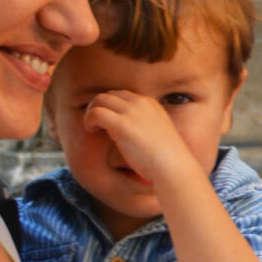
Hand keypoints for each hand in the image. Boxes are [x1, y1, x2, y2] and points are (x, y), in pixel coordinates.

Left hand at [81, 89, 202, 192]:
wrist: (173, 167)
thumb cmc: (166, 158)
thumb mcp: (158, 132)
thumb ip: (144, 124)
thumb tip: (129, 129)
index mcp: (150, 103)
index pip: (122, 95)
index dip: (111, 107)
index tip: (107, 121)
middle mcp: (140, 103)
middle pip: (109, 95)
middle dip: (98, 106)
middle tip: (95, 123)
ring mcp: (131, 112)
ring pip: (100, 100)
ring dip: (91, 112)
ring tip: (92, 127)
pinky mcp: (122, 124)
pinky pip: (96, 113)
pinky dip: (89, 120)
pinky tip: (91, 131)